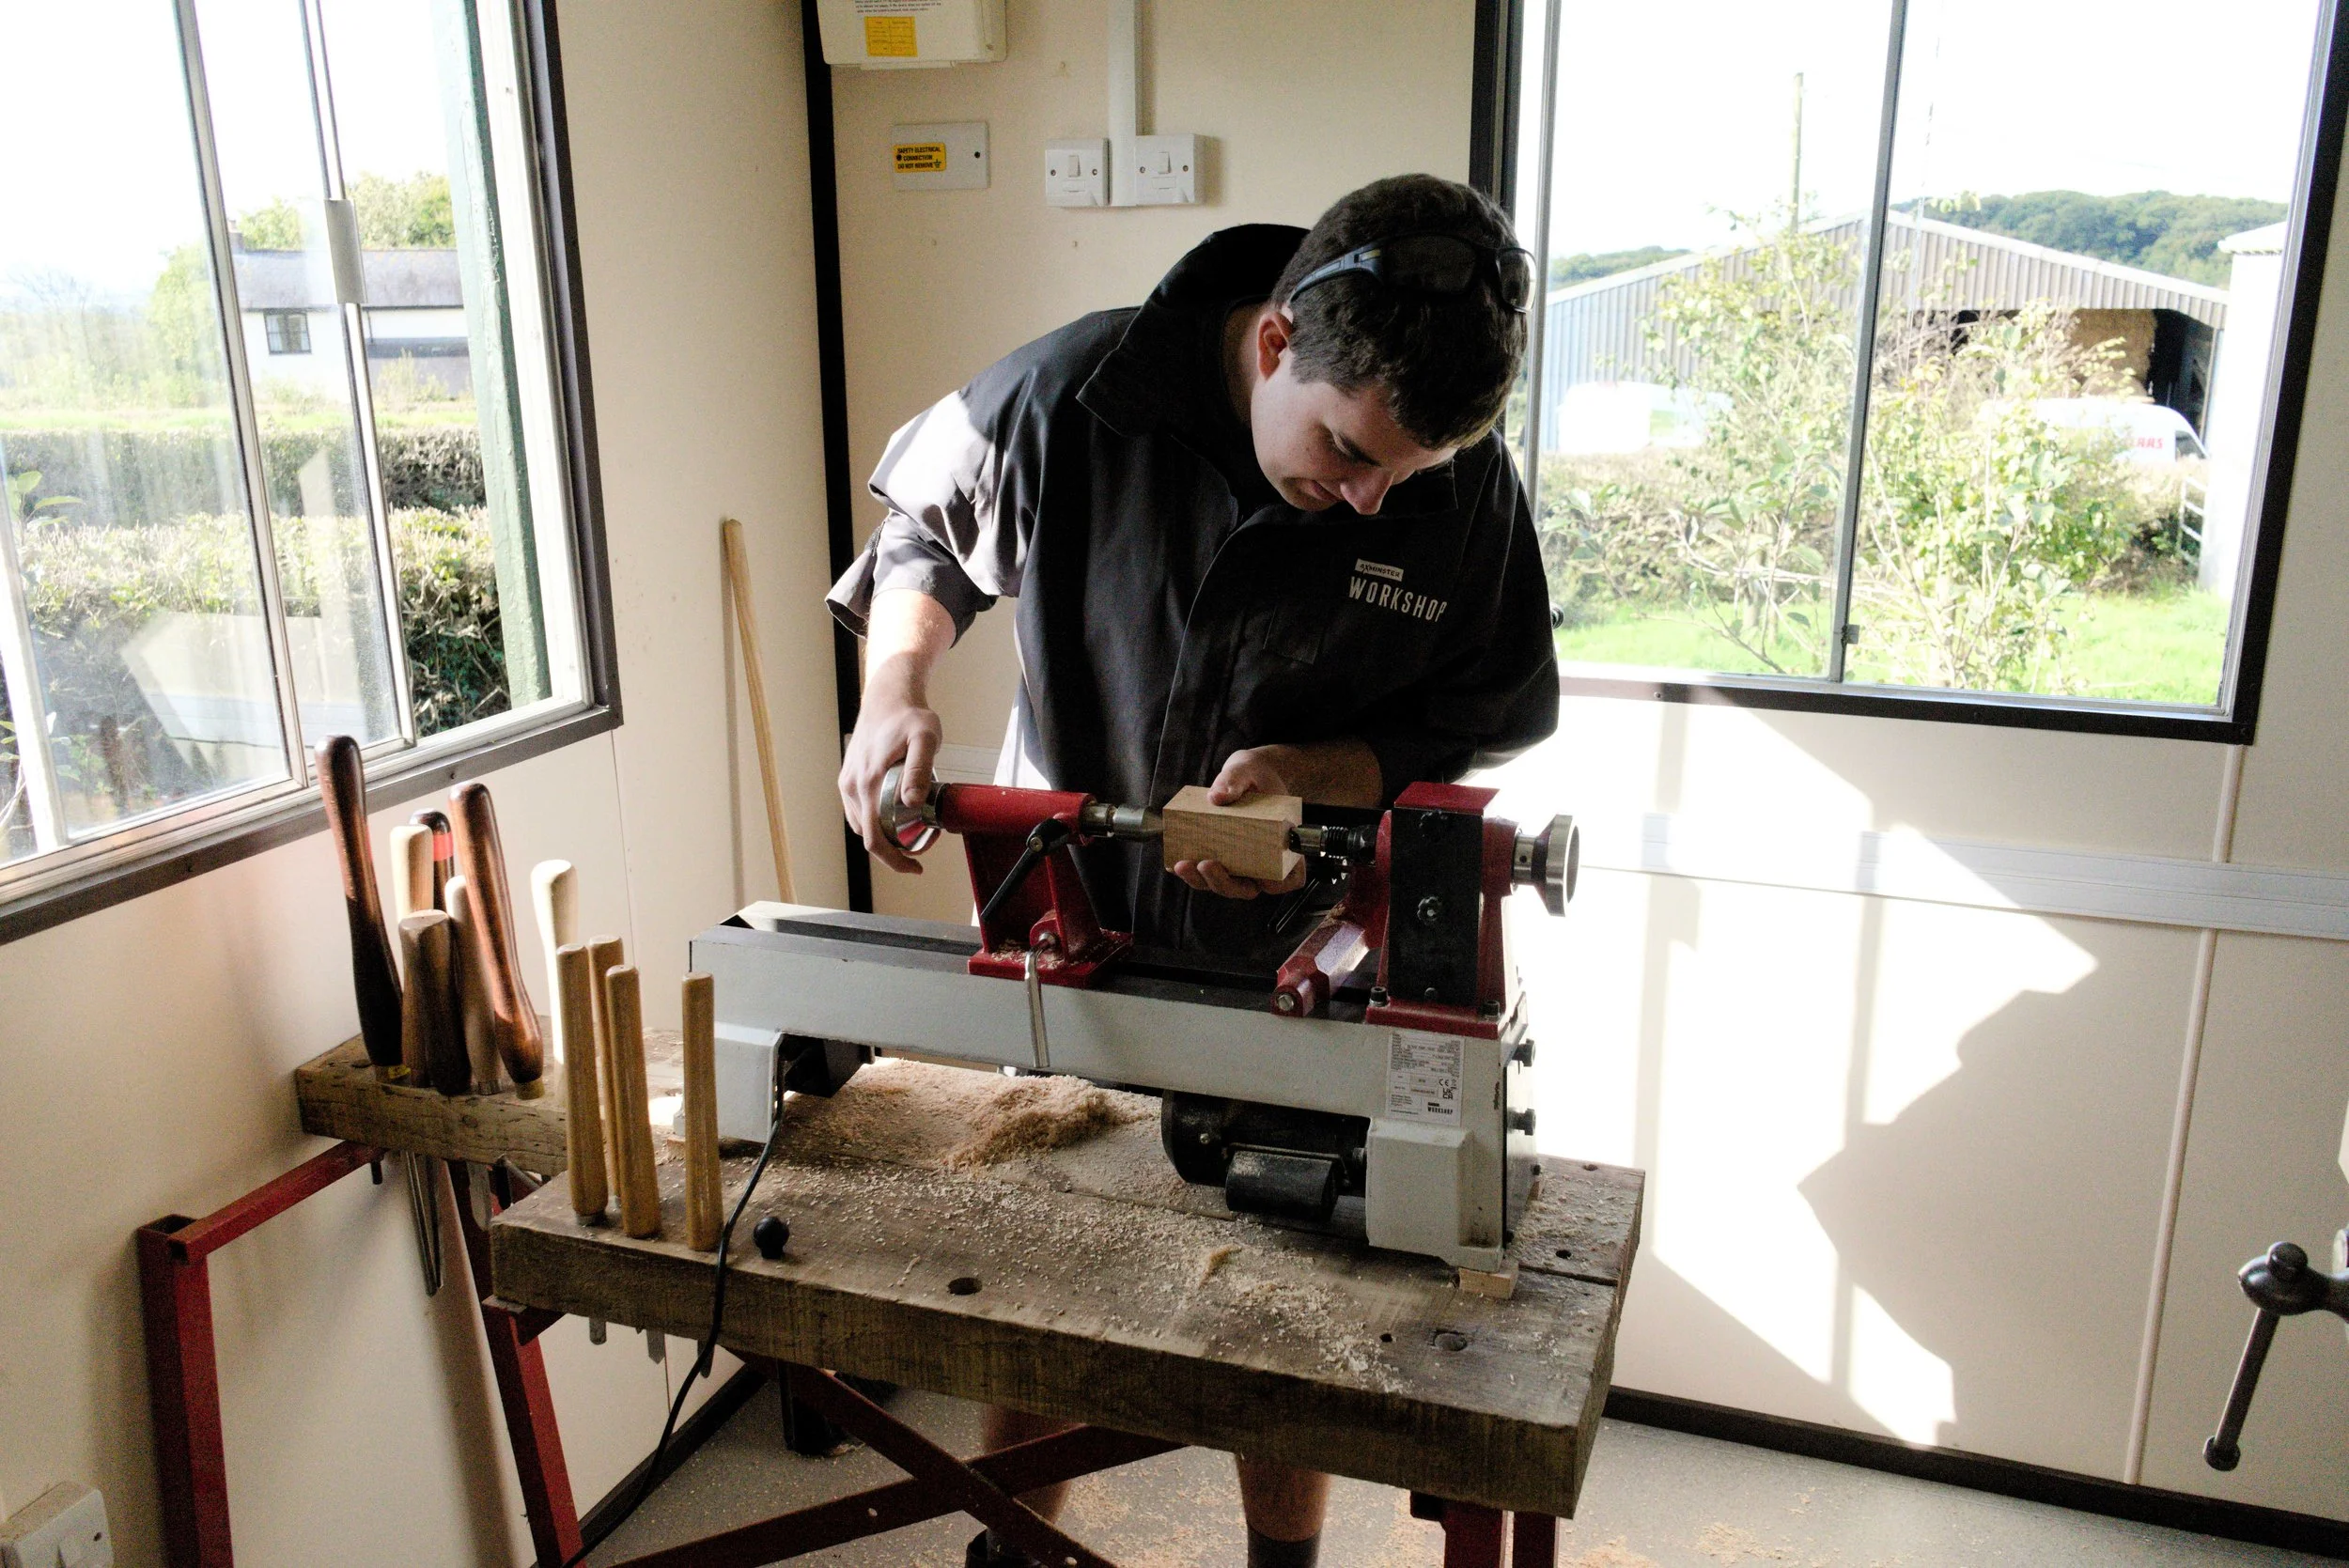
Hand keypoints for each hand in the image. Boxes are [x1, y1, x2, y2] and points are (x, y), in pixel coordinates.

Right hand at [838, 676, 942, 875]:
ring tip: (913, 834)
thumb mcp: (924, 738)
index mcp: (867, 783)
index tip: (916, 868)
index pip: (874, 837)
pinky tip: (896, 816)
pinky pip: (859, 810)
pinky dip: (875, 821)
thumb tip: (911, 803)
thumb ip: (918, 770)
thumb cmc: (909, 716)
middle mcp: (851, 786)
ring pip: (862, 824)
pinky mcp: (849, 777)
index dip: (894, 859)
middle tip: (923, 849)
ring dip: (884, 836)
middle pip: (867, 835)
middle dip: (894, 851)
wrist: (887, 696)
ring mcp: (847, 783)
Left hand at [1169, 747, 1310, 900]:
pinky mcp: (1220, 859)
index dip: (1277, 884)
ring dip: (1202, 880)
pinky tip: (1175, 861)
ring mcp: (1240, 864)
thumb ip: (1235, 780)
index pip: (1289, 879)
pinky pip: (1206, 873)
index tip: (1263, 878)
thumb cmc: (1255, 776)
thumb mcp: (1247, 771)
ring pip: (1224, 885)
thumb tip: (1217, 797)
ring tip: (1183, 865)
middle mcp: (1262, 862)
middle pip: (1247, 887)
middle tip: (1206, 864)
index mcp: (1283, 846)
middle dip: (1223, 883)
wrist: (1246, 775)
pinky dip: (1192, 872)